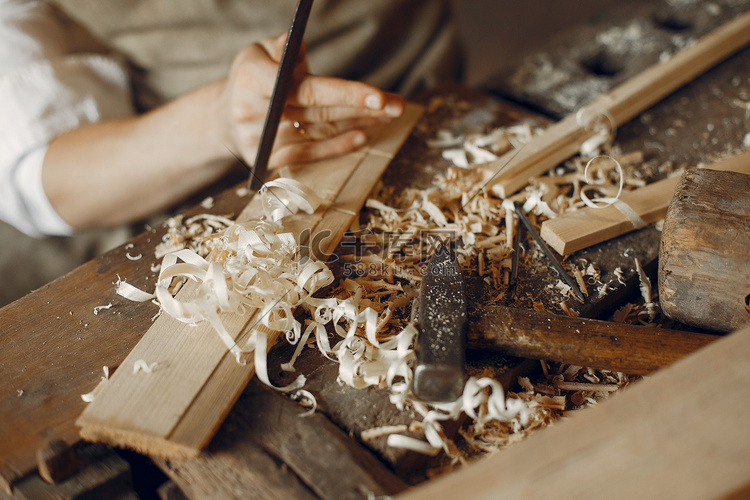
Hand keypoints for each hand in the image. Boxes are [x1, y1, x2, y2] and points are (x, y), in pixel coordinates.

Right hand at [220, 34, 404, 167]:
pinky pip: (308, 154)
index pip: (306, 89)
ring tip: (387, 115)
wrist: (224, 116)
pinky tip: (362, 134)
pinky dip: (336, 145)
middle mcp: (251, 111)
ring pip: (318, 131)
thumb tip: (297, 44)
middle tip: (396, 105)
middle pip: (318, 111)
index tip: (379, 96)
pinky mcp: (265, 160)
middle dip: (362, 108)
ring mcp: (258, 140)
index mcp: (250, 77)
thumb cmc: (253, 76)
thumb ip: (281, 47)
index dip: (345, 92)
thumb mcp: (259, 51)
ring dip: (357, 123)